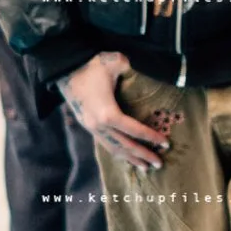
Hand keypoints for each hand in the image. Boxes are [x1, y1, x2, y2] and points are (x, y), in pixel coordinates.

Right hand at [61, 49, 172, 166]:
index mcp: (108, 114)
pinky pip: (105, 143)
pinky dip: (117, 151)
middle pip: (125, 146)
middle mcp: (99, 125)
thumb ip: (135, 70)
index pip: (135, 131)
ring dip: (129, 158)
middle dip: (143, 156)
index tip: (166, 144)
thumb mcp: (117, 63)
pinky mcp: (86, 124)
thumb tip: (150, 72)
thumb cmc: (92, 64)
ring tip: (144, 167)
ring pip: (113, 148)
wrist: (64, 66)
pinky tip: (125, 155)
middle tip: (159, 164)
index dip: (152, 138)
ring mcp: (90, 127)